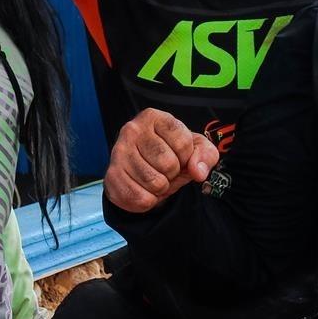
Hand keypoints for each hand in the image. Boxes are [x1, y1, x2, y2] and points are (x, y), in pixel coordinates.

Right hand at [103, 108, 218, 212]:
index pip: (183, 143)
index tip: (179, 155)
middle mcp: (132, 129)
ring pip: (154, 182)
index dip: (186, 156)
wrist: (145, 170)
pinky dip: (149, 200)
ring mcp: (118, 152)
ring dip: (161, 188)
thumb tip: (197, 171)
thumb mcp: (196, 148)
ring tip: (155, 177)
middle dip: (173, 173)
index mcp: (154, 117)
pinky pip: (140, 198)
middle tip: (165, 170)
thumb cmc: (172, 154)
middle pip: (168, 163)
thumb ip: (206, 155)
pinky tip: (144, 188)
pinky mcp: (111, 175)